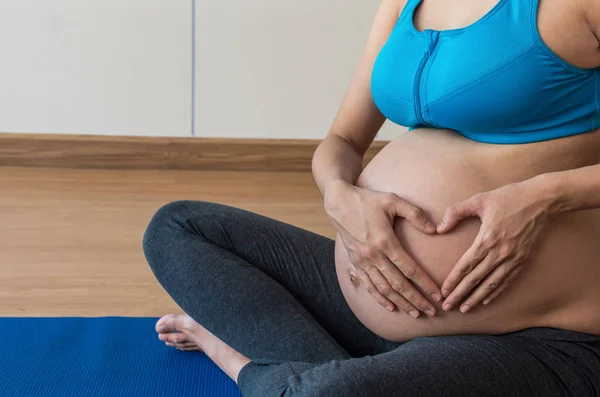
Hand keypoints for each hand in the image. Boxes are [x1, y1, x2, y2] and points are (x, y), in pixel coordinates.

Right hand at [324, 180, 441, 317]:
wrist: (339, 203)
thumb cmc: (368, 200)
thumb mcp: (393, 200)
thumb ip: (415, 214)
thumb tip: (434, 229)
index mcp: (385, 241)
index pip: (410, 269)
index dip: (425, 284)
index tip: (438, 295)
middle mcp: (373, 255)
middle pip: (398, 284)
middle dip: (416, 300)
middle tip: (432, 312)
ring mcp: (363, 261)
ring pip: (384, 289)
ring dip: (401, 303)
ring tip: (415, 313)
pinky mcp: (355, 263)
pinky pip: (369, 285)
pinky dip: (380, 298)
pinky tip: (391, 307)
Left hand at [437, 179, 556, 312]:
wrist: (542, 200)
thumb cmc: (508, 197)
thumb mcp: (479, 199)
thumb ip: (456, 212)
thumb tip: (439, 228)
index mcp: (486, 239)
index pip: (465, 266)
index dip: (453, 281)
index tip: (443, 292)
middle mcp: (499, 253)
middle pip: (475, 279)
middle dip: (460, 295)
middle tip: (448, 307)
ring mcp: (513, 258)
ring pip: (491, 284)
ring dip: (476, 298)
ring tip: (464, 309)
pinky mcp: (523, 259)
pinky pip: (506, 280)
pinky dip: (495, 292)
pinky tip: (485, 300)